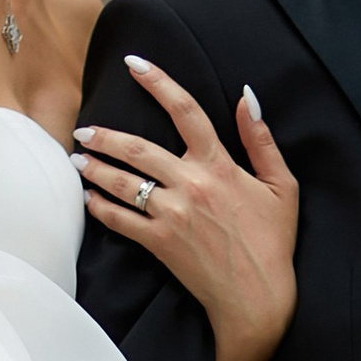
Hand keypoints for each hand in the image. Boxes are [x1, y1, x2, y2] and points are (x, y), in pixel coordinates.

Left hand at [76, 59, 297, 360]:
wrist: (257, 296)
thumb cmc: (273, 241)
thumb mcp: (282, 186)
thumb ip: (261, 139)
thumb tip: (247, 96)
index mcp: (219, 165)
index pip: (186, 110)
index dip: (158, 82)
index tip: (134, 64)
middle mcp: (191, 184)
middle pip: (138, 148)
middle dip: (105, 136)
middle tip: (84, 130)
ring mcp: (172, 214)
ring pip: (123, 182)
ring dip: (95, 169)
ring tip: (78, 160)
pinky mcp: (159, 243)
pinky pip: (120, 220)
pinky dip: (100, 207)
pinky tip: (89, 198)